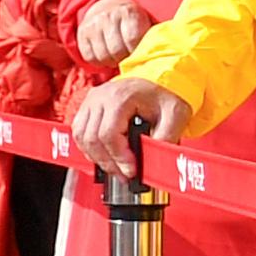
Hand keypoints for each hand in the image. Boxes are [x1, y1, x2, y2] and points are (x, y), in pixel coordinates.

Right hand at [69, 75, 183, 182]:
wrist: (159, 80)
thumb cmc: (165, 95)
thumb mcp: (176, 115)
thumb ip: (167, 137)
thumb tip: (153, 161)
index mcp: (120, 97)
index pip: (108, 134)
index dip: (118, 157)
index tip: (131, 171)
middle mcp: (100, 98)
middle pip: (91, 138)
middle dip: (107, 162)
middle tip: (123, 175)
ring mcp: (91, 101)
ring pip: (81, 137)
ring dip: (96, 157)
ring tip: (114, 168)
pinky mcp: (87, 107)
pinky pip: (79, 132)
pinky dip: (89, 148)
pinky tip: (104, 155)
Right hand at [71, 0, 151, 70]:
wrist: (107, 4)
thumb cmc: (133, 20)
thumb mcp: (146, 20)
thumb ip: (151, 36)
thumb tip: (159, 57)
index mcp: (129, 12)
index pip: (132, 39)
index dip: (136, 52)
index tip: (139, 54)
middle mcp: (108, 16)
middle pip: (116, 50)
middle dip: (124, 59)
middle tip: (128, 58)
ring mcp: (93, 25)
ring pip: (102, 56)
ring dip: (112, 62)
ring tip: (118, 58)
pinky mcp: (82, 33)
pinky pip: (88, 57)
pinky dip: (98, 62)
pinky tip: (106, 57)